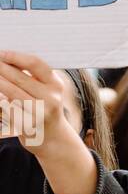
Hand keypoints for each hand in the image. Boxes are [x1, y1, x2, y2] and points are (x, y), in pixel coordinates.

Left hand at [0, 52, 96, 193]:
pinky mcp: (28, 126)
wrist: (54, 140)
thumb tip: (7, 60)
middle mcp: (51, 99)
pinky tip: (0, 94)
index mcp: (56, 85)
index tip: (1, 53)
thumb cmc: (46, 109)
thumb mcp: (48, 91)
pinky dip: (1, 100)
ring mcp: (40, 113)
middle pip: (20, 77)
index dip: (16, 57)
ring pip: (11, 92)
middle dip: (2, 68)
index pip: (35, 64)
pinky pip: (8, 108)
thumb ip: (33, 76)